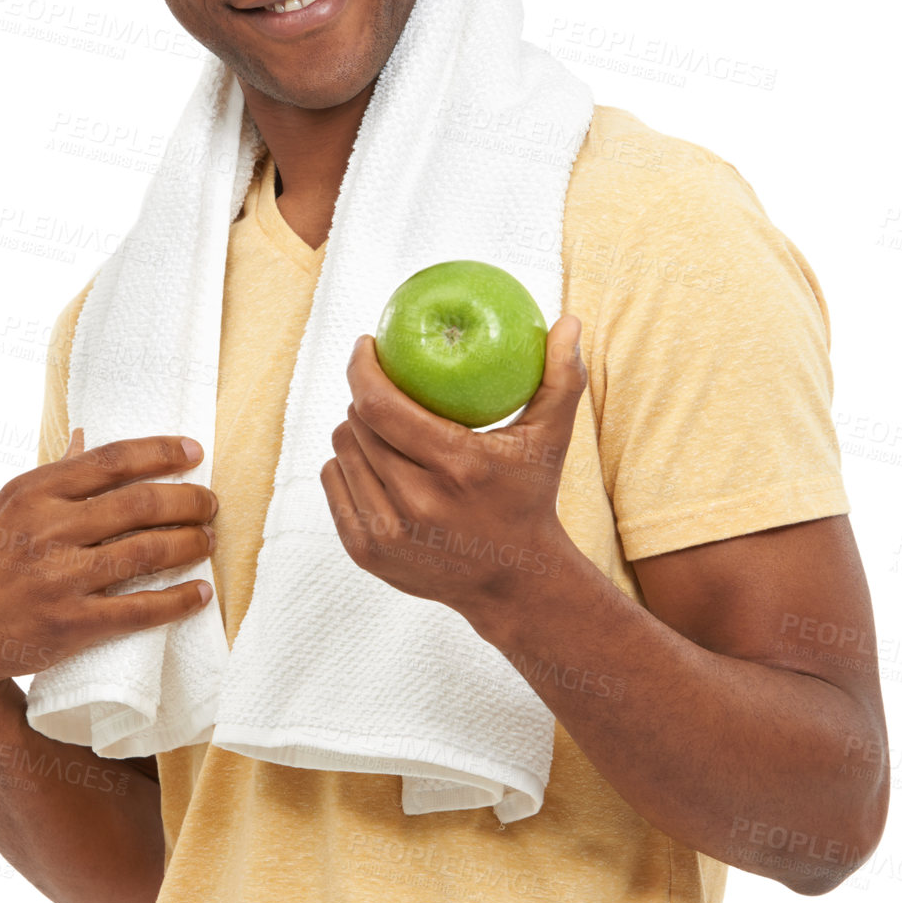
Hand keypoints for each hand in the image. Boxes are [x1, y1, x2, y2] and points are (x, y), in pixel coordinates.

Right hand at [0, 429, 218, 705]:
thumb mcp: (8, 507)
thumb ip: (55, 473)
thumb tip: (87, 434)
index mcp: (33, 491)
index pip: (112, 459)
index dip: (161, 451)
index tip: (195, 451)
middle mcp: (46, 529)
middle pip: (140, 503)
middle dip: (189, 501)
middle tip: (211, 503)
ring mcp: (58, 578)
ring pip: (147, 552)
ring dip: (191, 544)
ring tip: (209, 541)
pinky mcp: (69, 624)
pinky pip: (139, 609)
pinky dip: (178, 600)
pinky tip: (201, 594)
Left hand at [321, 314, 587, 622]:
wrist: (514, 582)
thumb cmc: (530, 497)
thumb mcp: (551, 438)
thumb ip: (561, 378)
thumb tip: (568, 320)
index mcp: (458, 466)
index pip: (381, 405)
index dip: (362, 368)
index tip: (367, 345)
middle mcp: (418, 502)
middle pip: (357, 424)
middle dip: (363, 395)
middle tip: (382, 384)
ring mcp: (388, 532)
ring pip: (341, 451)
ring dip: (353, 428)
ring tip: (378, 422)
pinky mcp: (366, 552)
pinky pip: (333, 483)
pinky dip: (345, 465)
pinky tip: (369, 458)